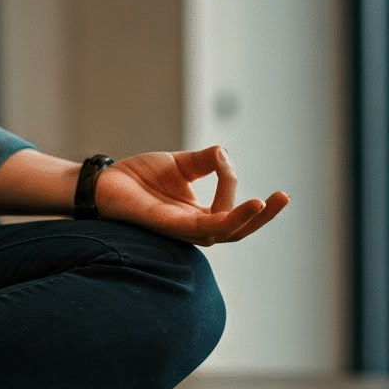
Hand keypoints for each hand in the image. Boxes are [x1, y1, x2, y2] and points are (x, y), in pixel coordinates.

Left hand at [95, 146, 287, 245]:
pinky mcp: (169, 227)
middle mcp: (194, 227)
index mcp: (200, 215)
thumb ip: (207, 161)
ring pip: (224, 233)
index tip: (221, 158)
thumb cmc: (138, 178)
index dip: (232, 182)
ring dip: (247, 219)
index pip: (231, 209)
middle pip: (238, 230)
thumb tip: (226, 155)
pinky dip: (224, 218)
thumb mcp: (181, 164)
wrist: (104, 182)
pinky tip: (239, 205)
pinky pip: (203, 227)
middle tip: (284, 197)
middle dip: (264, 217)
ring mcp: (182, 230)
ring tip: (264, 202)